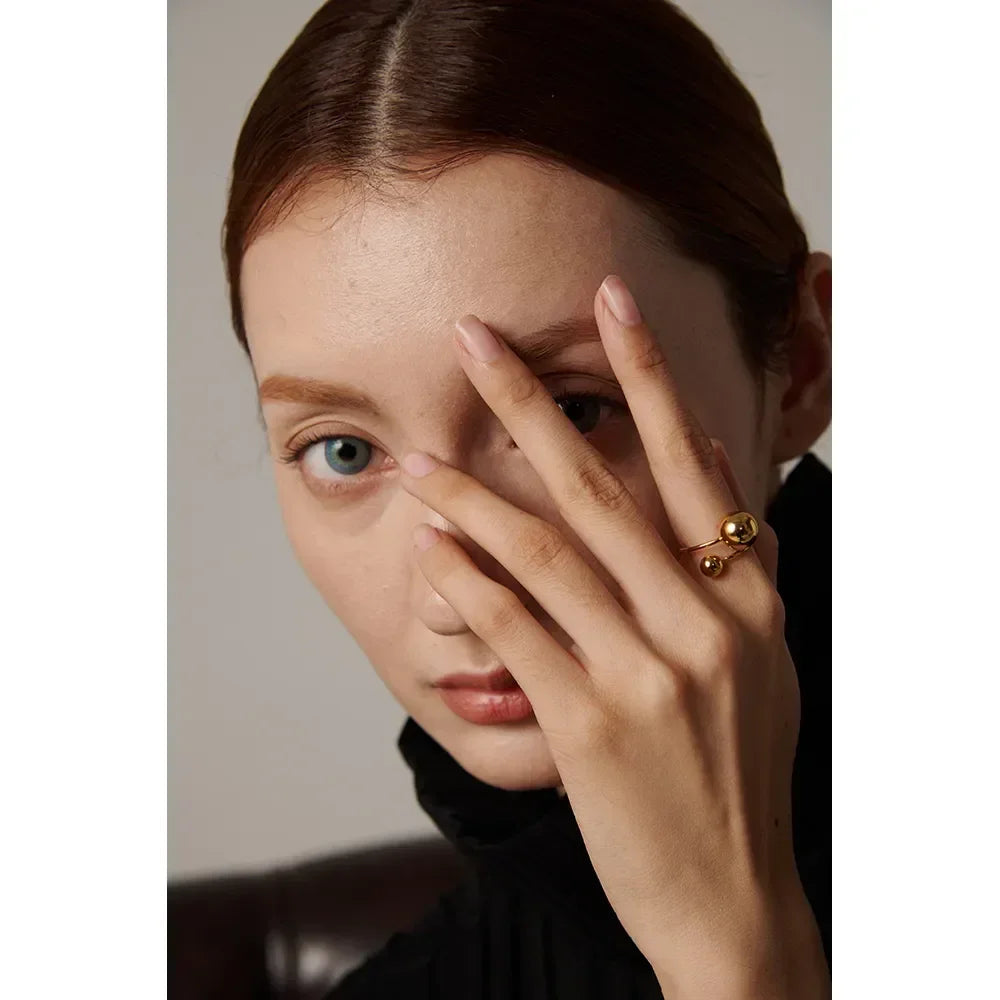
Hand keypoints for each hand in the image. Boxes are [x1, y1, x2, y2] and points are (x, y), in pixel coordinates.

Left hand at [399, 276, 828, 998]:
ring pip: (546, 554)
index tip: (609, 306)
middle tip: (474, 336)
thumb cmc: (737, 770)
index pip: (691, 463)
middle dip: (533, 402)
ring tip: (420, 456)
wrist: (732, 897)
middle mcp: (707, 624)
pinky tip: (431, 548)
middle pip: (605, 486)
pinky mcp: (593, 726)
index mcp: (750, 601)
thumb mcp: (764, 661)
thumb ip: (740, 568)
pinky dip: (469, 583)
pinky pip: (518, 632)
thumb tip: (712, 469)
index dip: (649, 376)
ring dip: (472, 496)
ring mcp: (650, 674)